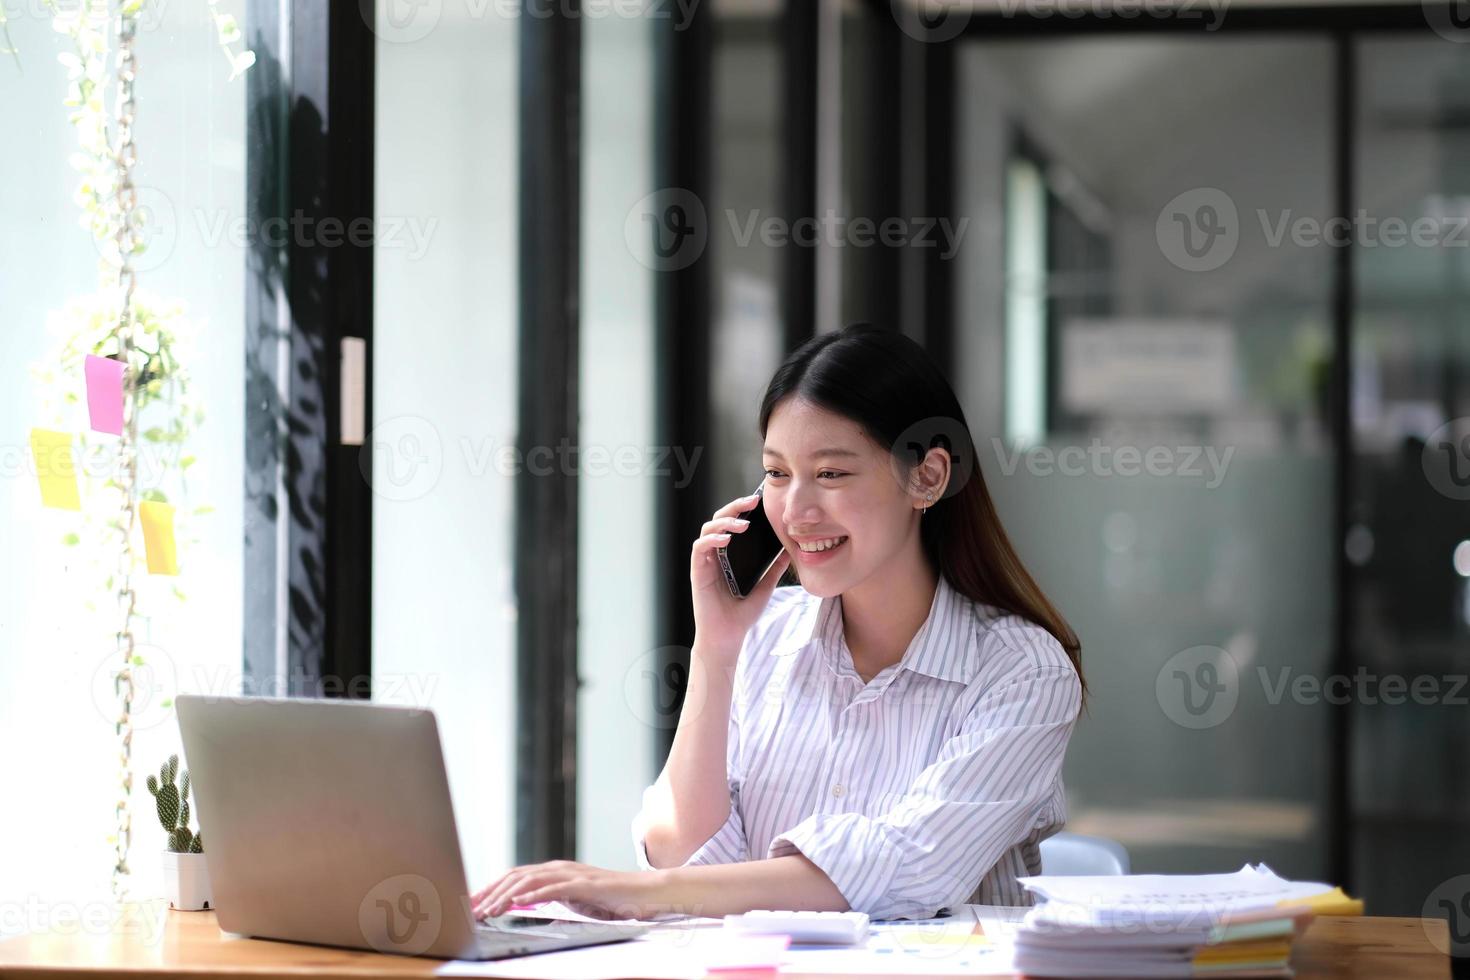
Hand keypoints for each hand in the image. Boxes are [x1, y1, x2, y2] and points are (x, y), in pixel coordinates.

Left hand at [471, 861, 669, 920]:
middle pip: (516, 876)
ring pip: (530, 881)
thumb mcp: (575, 902)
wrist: (642, 894)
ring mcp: (572, 874)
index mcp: (555, 872)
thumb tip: (531, 911)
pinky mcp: (585, 884)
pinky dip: (535, 895)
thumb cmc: (610, 900)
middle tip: (473, 909)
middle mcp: (559, 868)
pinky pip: (555, 888)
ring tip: (490, 910)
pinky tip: (520, 904)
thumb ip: (553, 901)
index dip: (492, 889)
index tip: (474, 904)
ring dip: (506, 896)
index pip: (515, 877)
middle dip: (491, 892)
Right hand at [689, 492, 791, 660]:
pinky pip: (700, 548)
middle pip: (718, 519)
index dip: (743, 509)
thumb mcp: (765, 587)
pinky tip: (726, 538)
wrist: (728, 638)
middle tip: (753, 501)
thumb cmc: (742, 615)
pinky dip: (712, 539)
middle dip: (734, 507)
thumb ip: (774, 569)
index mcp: (728, 556)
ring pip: (707, 529)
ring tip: (743, 524)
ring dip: (725, 521)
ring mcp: (705, 562)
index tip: (760, 501)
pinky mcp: (698, 572)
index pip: (732, 523)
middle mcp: (714, 555)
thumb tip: (790, 551)